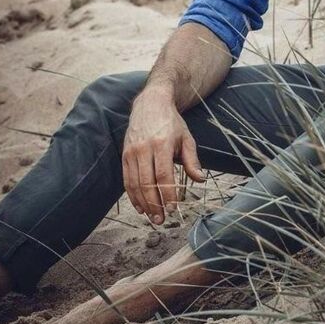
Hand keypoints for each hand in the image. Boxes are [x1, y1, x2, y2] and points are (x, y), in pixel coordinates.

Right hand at [122, 90, 204, 223]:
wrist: (151, 103)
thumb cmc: (172, 123)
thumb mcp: (186, 138)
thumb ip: (192, 160)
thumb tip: (200, 180)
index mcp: (162, 144)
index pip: (163, 175)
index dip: (167, 194)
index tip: (173, 208)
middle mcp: (144, 148)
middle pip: (147, 183)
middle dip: (154, 204)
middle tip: (161, 220)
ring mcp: (132, 152)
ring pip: (135, 184)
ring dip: (143, 203)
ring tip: (152, 217)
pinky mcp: (124, 155)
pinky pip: (127, 179)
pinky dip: (132, 195)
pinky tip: (140, 206)